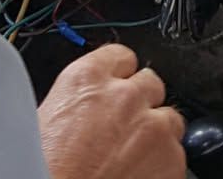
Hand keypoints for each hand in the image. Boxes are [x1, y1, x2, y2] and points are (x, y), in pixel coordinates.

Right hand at [38, 45, 183, 178]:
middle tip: (124, 129)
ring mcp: (153, 127)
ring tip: (132, 159)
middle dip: (140, 104)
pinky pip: (178, 155)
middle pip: (150, 83)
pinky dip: (163, 166)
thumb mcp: (44, 120)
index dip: (119, 75)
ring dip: (156, 134)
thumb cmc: (45, 169)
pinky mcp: (172, 160)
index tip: (118, 86)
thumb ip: (75, 103)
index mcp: (86, 79)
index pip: (120, 56)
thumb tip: (84, 106)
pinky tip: (139, 177)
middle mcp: (124, 96)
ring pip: (170, 119)